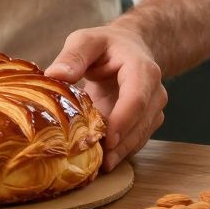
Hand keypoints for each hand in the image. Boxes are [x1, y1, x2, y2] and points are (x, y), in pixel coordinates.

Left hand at [45, 24, 167, 171]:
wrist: (130, 47)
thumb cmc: (106, 45)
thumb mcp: (85, 41)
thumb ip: (72, 56)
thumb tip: (54, 75)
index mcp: (142, 70)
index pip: (137, 99)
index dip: (123, 121)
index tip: (107, 140)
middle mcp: (155, 91)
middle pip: (141, 123)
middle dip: (120, 145)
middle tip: (98, 163)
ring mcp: (153, 109)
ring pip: (140, 136)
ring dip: (120, 152)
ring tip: (97, 167)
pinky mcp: (146, 122)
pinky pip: (135, 140)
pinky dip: (120, 152)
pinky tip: (101, 161)